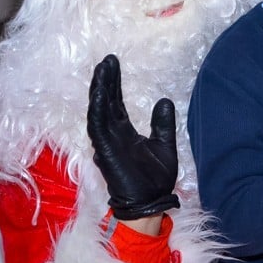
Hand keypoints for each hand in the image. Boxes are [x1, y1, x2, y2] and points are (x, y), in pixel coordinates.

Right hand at [87, 54, 179, 219]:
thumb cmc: (155, 179)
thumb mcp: (164, 145)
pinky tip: (99, 93)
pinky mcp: (105, 150)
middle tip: (107, 60)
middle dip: (105, 81)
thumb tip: (164, 100)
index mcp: (125, 133)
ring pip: (99, 111)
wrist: (151, 202)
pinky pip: (98, 126)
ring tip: (102, 69)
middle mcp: (113, 135)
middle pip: (106, 102)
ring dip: (99, 90)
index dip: (114, 84)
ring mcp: (107, 142)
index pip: (116, 103)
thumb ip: (163, 124)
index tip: (112, 64)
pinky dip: (97, 109)